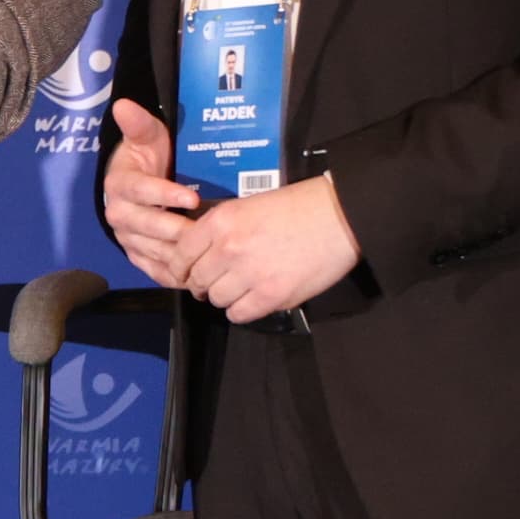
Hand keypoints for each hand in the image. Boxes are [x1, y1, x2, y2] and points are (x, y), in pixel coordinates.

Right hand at [101, 100, 205, 286]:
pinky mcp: (136, 254)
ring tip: (206, 254)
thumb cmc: (148, 156)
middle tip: (206, 233)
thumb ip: (139, 124)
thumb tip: (123, 105)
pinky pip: (152, 269)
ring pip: (150, 250)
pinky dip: (172, 273)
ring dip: (177, 254)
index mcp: (120, 184)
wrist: (140, 181)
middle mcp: (119, 213)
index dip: (165, 195)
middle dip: (175, 230)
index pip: (141, 191)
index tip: (192, 197)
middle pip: (145, 226)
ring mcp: (127, 237)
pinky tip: (196, 274)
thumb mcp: (147, 136)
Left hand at [183, 172, 358, 324]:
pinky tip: (253, 298)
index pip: (181, 254)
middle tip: (215, 282)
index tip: (186, 272)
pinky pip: (240, 314)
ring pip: (217, 299)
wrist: (339, 217)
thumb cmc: (300, 206)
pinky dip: (243, 309)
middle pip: (198, 280)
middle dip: (204, 283)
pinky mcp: (271, 296)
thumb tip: (201, 252)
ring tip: (240, 288)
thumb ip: (222, 227)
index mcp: (221, 221)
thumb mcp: (249, 204)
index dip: (181, 267)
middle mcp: (229, 248)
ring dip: (225, 296)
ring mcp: (250, 274)